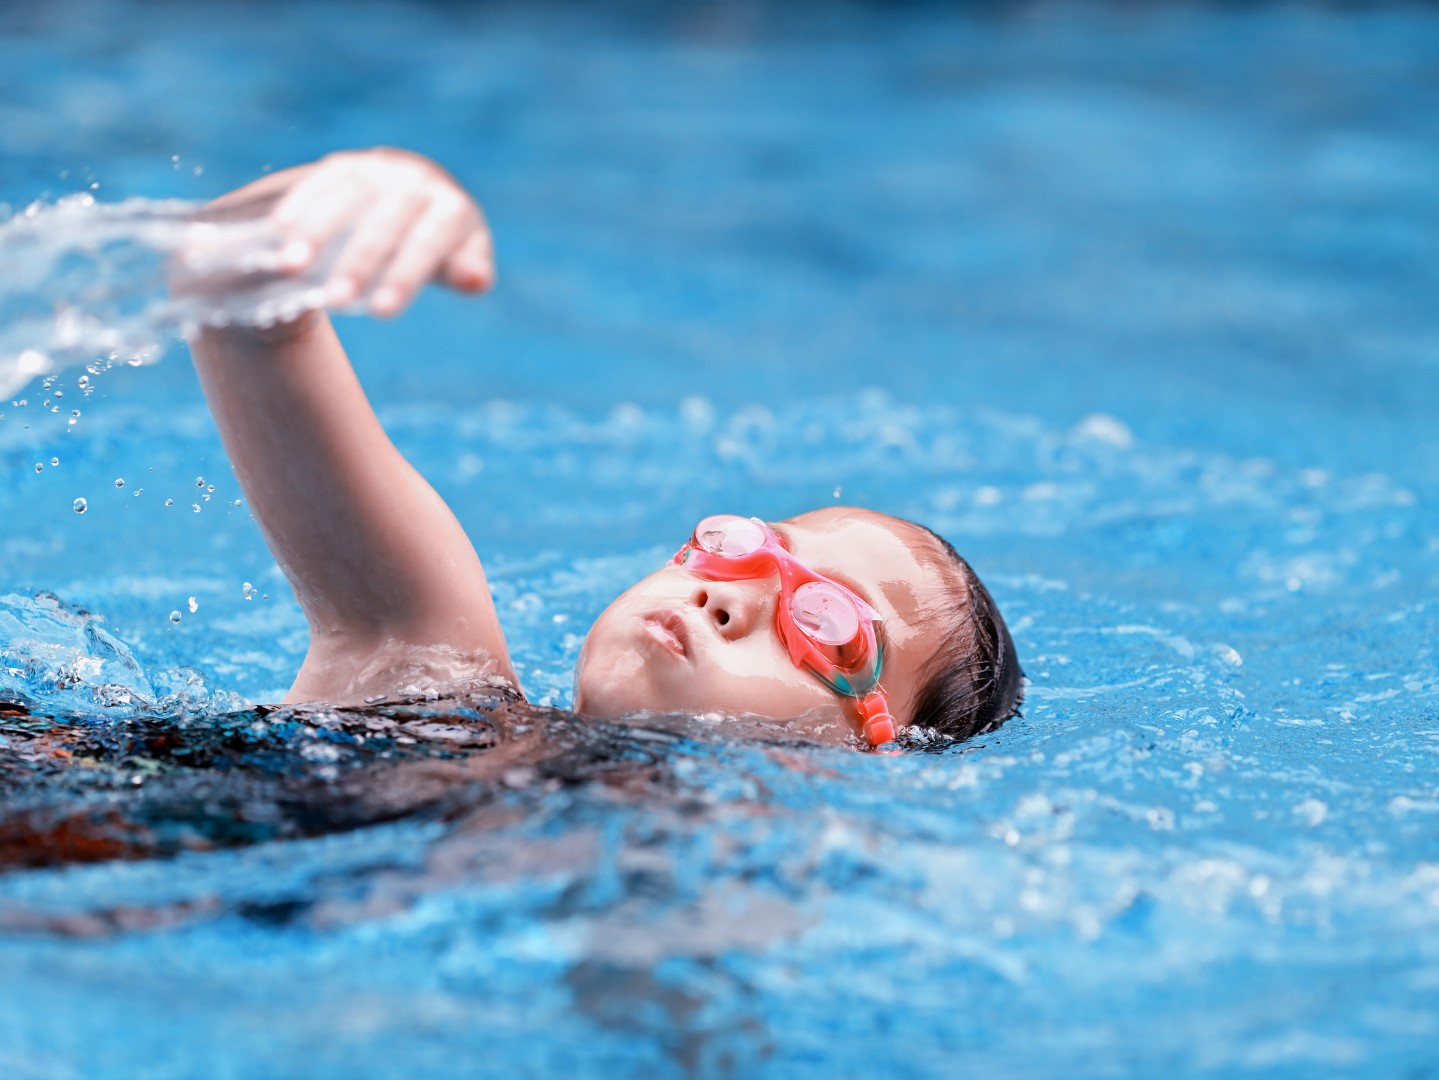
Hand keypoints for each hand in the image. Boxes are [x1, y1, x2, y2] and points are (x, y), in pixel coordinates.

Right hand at [270, 148, 494, 316]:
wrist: (417, 189)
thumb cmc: (442, 240)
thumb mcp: (461, 256)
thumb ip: (467, 269)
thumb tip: (476, 279)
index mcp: (451, 207)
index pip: (428, 243)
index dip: (405, 276)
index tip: (382, 312)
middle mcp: (415, 181)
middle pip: (385, 223)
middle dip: (359, 261)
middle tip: (335, 300)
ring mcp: (378, 169)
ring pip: (346, 197)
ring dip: (316, 230)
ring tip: (290, 267)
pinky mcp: (345, 165)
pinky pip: (321, 181)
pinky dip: (299, 203)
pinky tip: (277, 229)